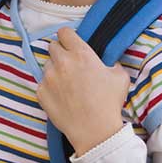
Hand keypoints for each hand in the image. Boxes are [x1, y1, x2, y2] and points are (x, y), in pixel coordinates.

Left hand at [36, 28, 129, 155]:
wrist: (95, 130)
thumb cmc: (109, 103)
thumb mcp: (120, 77)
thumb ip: (112, 64)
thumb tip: (109, 65)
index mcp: (81, 54)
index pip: (65, 32)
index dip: (68, 38)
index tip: (71, 44)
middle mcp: (62, 62)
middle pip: (53, 46)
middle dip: (61, 53)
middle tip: (70, 65)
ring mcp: (49, 78)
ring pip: (47, 65)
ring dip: (55, 70)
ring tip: (66, 84)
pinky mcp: (40, 93)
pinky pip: (42, 83)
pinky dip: (49, 87)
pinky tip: (61, 97)